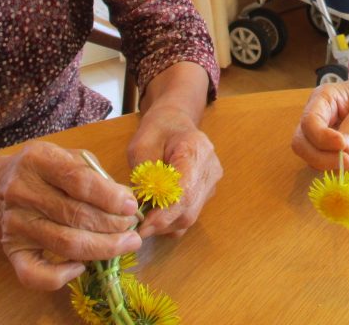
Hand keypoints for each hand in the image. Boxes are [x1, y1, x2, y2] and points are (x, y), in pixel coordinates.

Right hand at [0, 141, 141, 289]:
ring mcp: (15, 223)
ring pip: (64, 244)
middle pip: (75, 215)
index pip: (79, 180)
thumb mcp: (69, 158)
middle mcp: (22, 191)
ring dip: (102, 248)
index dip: (110, 197)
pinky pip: (34, 274)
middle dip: (113, 225)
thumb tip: (126, 202)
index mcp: (39, 160)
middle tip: (133, 229)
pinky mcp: (11, 251)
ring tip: (126, 244)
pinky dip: (61, 276)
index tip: (131, 206)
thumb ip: (96, 175)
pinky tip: (82, 267)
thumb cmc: (46, 172)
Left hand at [126, 106, 222, 238]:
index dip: (163, 213)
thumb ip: (144, 174)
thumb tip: (140, 207)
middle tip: (136, 226)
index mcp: (196, 150)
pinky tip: (155, 214)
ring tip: (143, 218)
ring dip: (164, 224)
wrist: (176, 122)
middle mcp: (210, 169)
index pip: (184, 190)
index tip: (142, 225)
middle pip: (189, 209)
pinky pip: (189, 215)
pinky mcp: (207, 193)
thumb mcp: (141, 145)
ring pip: (189, 217)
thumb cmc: (158, 130)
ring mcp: (211, 183)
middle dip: (160, 222)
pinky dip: (171, 221)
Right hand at [291, 59, 348, 170]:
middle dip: (323, 158)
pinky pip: (325, 163)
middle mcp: (314, 117)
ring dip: (334, 165)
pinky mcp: (326, 148)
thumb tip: (345, 149)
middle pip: (301, 143)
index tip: (343, 146)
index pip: (309, 121)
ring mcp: (317, 133)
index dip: (322, 137)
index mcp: (321, 99)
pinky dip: (341, 167)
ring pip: (311, 157)